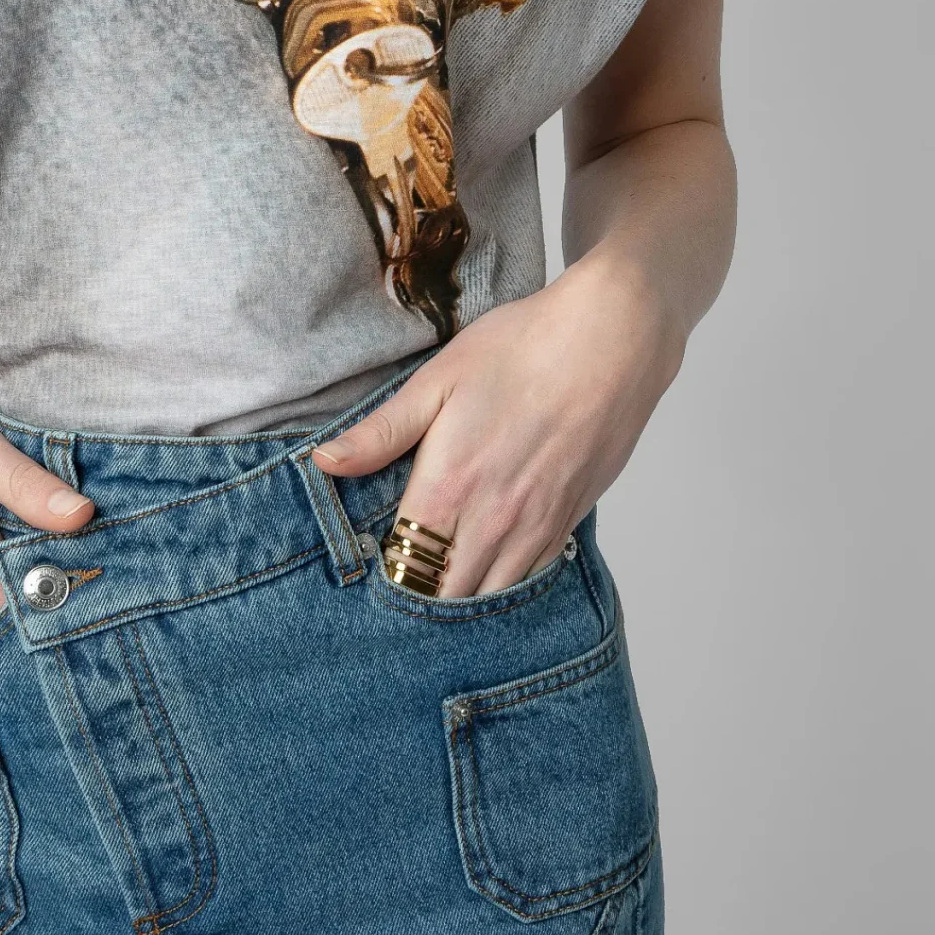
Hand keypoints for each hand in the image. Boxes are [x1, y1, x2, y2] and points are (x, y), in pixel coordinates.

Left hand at [310, 252, 684, 596]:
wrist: (611, 339)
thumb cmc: (521, 348)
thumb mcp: (438, 380)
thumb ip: (382, 432)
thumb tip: (323, 462)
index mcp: (449, 487)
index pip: (404, 567)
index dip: (386, 573)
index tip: (376, 561)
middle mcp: (493, 521)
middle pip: (445, 595)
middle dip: (421, 593)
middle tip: (405, 574)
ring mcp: (537, 527)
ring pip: (491, 596)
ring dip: (464, 595)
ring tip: (443, 577)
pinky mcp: (570, 520)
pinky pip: (531, 578)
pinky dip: (506, 583)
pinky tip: (492, 568)